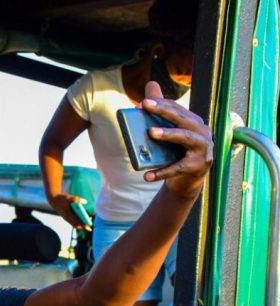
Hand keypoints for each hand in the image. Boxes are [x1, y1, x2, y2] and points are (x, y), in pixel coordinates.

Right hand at [48, 193, 87, 229]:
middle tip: (90, 222)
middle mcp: (67, 218)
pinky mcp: (66, 217)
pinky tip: (83, 218)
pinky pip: (73, 222)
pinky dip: (78, 221)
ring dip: (81, 224)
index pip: (77, 222)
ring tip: (88, 219)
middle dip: (84, 225)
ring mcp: (66, 218)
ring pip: (75, 224)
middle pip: (77, 225)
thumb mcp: (69, 197)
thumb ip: (77, 199)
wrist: (53, 200)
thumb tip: (85, 202)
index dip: (84, 224)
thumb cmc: (61, 198)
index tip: (90, 224)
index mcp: (67, 214)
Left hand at [140, 81, 213, 198]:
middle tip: (144, 106)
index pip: (177, 109)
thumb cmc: (176, 152)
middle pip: (182, 119)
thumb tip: (151, 84)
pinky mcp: (198, 167)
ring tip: (150, 133)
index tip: (142, 103)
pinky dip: (161, 172)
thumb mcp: (169, 131)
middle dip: (164, 111)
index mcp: (194, 122)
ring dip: (167, 134)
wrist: (186, 181)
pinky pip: (178, 168)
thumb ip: (162, 109)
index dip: (160, 104)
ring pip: (185, 138)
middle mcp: (202, 133)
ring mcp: (203, 150)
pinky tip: (146, 175)